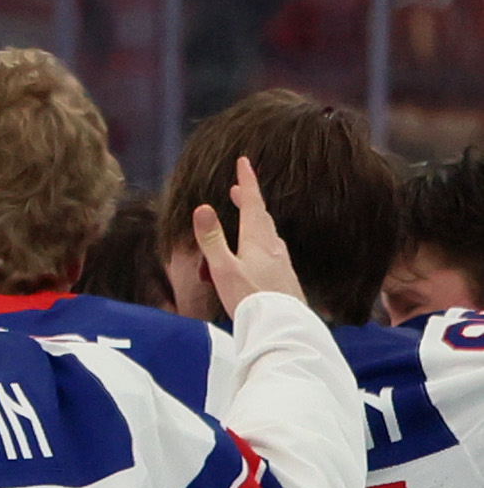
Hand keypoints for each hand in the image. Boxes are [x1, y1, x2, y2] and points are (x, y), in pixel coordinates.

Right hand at [196, 154, 306, 316]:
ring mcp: (281, 260)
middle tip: (239, 188)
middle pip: (261, 216)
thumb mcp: (223, 269)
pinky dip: (262, 239)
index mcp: (257, 240)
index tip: (244, 162)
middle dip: (250, 199)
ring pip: (268, 232)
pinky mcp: (284, 275)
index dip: (248, 182)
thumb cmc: (250, 298)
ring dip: (256, 220)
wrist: (282, 324)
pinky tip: (262, 250)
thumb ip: (212, 240)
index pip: (252, 203)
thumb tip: (202, 207)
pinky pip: (272, 248)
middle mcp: (273, 246)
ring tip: (247, 216)